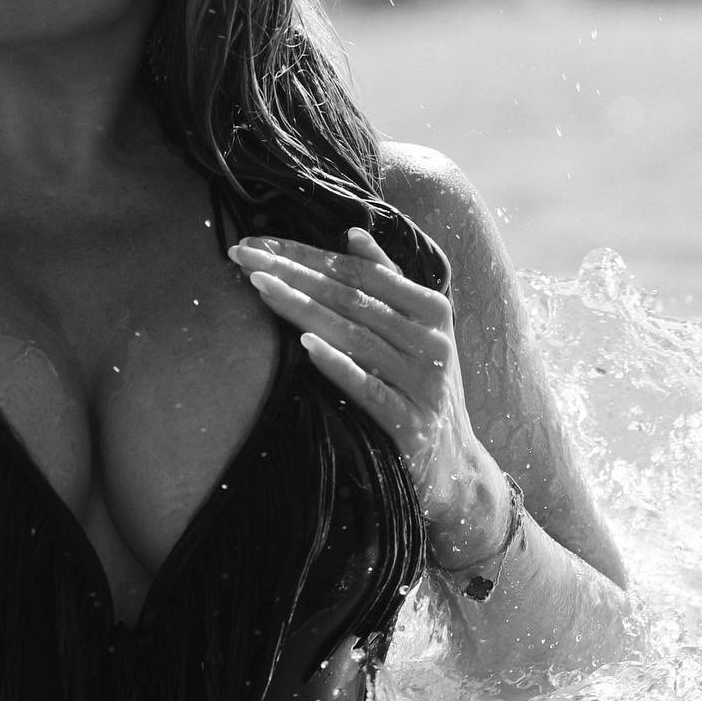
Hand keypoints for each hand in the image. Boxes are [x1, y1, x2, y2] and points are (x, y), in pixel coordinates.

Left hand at [229, 227, 506, 564]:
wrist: (457, 467)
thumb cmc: (423, 387)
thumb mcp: (417, 330)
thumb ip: (388, 280)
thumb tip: (351, 233)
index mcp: (431, 309)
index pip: (359, 272)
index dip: (306, 254)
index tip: (257, 242)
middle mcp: (430, 341)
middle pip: (351, 299)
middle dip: (293, 274)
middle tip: (243, 256)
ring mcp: (424, 384)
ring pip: (355, 337)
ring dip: (303, 309)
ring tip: (259, 287)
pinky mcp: (412, 425)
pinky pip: (370, 390)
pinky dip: (338, 365)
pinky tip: (305, 345)